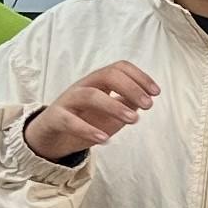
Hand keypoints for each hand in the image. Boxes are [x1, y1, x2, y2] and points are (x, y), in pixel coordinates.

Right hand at [24, 60, 159, 162]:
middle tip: (149, 105)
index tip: (156, 92)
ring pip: (90, 95)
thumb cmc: (84, 120)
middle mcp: (83, 86)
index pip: (119, 68)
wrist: (51, 136)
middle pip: (107, 75)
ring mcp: (68, 100)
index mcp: (97, 82)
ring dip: (115, 106)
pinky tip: (104, 139)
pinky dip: (88, 130)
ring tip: (133, 119)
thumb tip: (145, 98)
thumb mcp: (110, 112)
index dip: (139, 76)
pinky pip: (70, 121)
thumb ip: (126, 103)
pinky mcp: (55, 118)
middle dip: (131, 87)